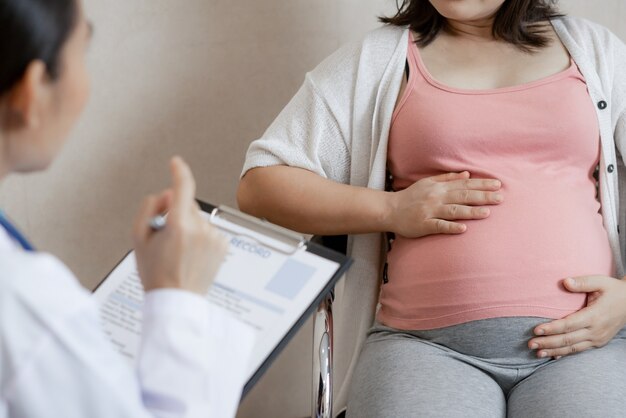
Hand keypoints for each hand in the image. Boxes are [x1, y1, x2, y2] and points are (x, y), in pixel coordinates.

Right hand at [133, 156, 228, 294]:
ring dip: (188, 227)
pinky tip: (192, 254)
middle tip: (164, 236)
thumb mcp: (138, 239)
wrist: (176, 300)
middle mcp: (200, 229)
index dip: (179, 171)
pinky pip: (208, 231)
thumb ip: (149, 208)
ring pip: (198, 219)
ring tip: (179, 252)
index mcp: (179, 225)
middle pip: (186, 205)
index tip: (176, 162)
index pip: (183, 188)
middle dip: (175, 212)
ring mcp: (214, 237)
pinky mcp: (222, 246)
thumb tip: (166, 195)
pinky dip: (200, 237)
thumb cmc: (156, 273)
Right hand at [385, 171, 502, 237]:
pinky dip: (451, 227)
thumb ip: (447, 178)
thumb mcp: (428, 183)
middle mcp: (436, 197)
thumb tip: (467, 174)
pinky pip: (439, 226)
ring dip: (471, 211)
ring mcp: (430, 211)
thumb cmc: (410, 197)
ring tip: (487, 213)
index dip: (481, 184)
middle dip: (482, 197)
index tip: (497, 185)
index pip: (464, 185)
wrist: (390, 209)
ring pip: (453, 210)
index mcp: (439, 187)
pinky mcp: (424, 225)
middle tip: (500, 198)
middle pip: (462, 196)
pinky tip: (463, 228)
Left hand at [528, 275, 625, 358]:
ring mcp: (598, 338)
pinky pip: (580, 350)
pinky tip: (553, 355)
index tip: (536, 330)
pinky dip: (565, 353)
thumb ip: (582, 282)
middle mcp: (596, 330)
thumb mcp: (600, 282)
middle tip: (530, 344)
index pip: (569, 324)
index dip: (552, 328)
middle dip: (548, 342)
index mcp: (595, 315)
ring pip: (573, 348)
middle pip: (568, 339)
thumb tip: (565, 281)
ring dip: (554, 350)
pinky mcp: (598, 342)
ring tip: (537, 353)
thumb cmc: (613, 290)